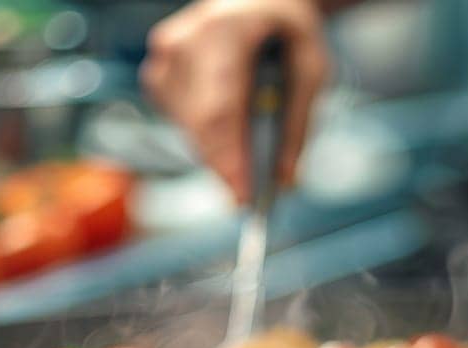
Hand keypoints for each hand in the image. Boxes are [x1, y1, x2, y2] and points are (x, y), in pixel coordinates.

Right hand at [140, 0, 330, 204]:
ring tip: (248, 147)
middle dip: (227, 166)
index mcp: (224, 31)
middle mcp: (184, 41)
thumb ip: (297, 124)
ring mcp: (163, 56)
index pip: (220, 109)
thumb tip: (284, 181)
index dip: (228, 159)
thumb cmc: (286, 29)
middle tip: (250, 197)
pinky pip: (181, 122)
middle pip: (200, 125)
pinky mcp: (156, 72)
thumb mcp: (310, 68)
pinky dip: (208, 136)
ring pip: (189, 129)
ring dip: (220, 151)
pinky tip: (230, 119)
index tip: (243, 198)